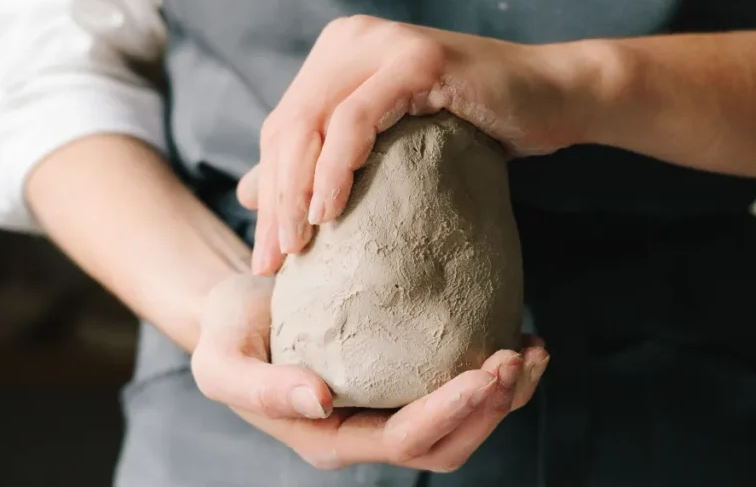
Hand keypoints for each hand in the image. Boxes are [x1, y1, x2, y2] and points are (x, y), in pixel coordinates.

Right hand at [192, 273, 549, 471]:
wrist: (239, 311)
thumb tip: (321, 400)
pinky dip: (495, 373)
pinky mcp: (405, 379)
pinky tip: (520, 337)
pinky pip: (460, 390)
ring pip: (464, 425)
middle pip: (447, 445)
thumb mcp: (222, 362)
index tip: (484, 372)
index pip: (402, 441)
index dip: (449, 413)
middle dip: (490, 409)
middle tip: (515, 357)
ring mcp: (390, 409)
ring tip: (532, 351)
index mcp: (331, 438)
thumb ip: (261, 388)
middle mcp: (368, 433)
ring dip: (504, 396)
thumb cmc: (229, 334)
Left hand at [244, 15, 610, 273]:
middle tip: (273, 262)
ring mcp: (382, 44)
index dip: (267, 192)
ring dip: (296, 192)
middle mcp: (351, 39)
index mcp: (337, 53)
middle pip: (288, 127)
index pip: (282, 128)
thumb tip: (248, 193)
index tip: (267, 255)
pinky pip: (356, 118)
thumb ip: (321, 162)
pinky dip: (336, 168)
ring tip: (296, 248)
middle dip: (275, 201)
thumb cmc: (476, 127)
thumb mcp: (389, 146)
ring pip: (312, 122)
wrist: (554, 98)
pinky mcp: (414, 59)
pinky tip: (329, 212)